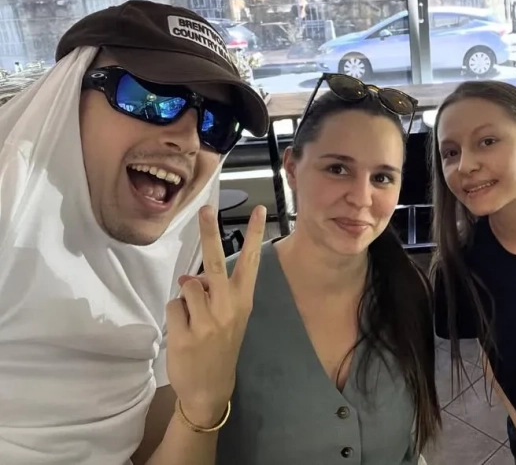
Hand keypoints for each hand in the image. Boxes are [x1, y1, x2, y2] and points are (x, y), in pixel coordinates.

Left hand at [165, 204, 266, 425]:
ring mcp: (207, 322)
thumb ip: (213, 294)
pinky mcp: (185, 335)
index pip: (250, 262)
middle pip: (214, 263)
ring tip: (194, 319)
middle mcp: (228, 308)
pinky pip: (173, 306)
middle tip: (205, 209)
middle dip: (210, 233)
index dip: (254, 235)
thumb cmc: (221, 346)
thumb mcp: (228, 318)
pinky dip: (175, 315)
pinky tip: (184, 332)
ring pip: (187, 286)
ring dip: (186, 298)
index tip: (259, 210)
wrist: (210, 389)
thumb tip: (189, 276)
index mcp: (243, 301)